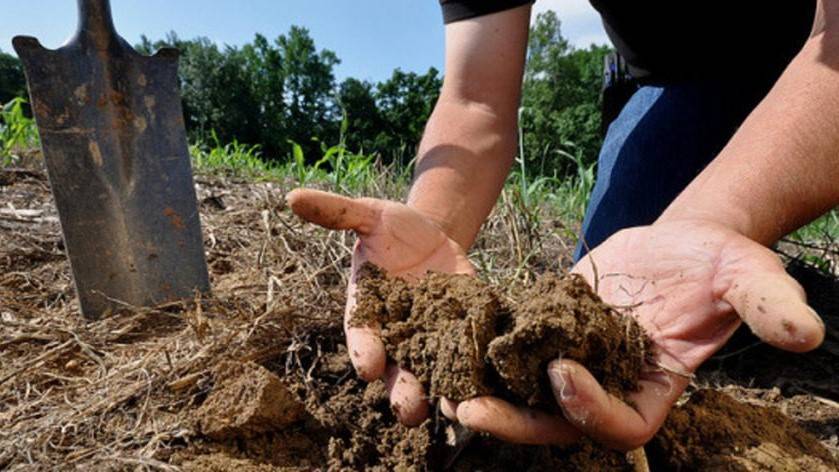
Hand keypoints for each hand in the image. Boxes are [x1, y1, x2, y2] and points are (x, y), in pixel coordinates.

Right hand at [286, 189, 474, 424]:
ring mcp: (430, 339)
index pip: (362, 337)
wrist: (433, 235)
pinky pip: (466, 361)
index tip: (368, 366)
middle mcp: (396, 334)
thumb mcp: (369, 216)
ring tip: (449, 410)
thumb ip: (337, 213)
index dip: (364, 351)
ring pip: (431, 377)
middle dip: (402, 391)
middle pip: (396, 372)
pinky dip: (474, 375)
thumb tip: (293, 197)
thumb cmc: (392, 229)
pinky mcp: (461, 335)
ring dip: (439, 395)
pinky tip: (485, 387)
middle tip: (408, 409)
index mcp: (368, 312)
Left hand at [454, 219, 824, 448]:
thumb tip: (805, 333)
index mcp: (654, 387)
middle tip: (468, 413)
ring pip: (526, 394)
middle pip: (559, 424)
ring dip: (486, 395)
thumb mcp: (747, 277)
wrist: (679, 241)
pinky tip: (445, 342)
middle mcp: (609, 384)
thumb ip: (767, 303)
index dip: (589, 410)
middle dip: (517, 422)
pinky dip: (482, 353)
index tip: (561, 370)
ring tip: (441, 389)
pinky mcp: (548, 331)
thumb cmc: (717, 262)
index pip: (620, 425)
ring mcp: (576, 360)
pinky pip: (512, 352)